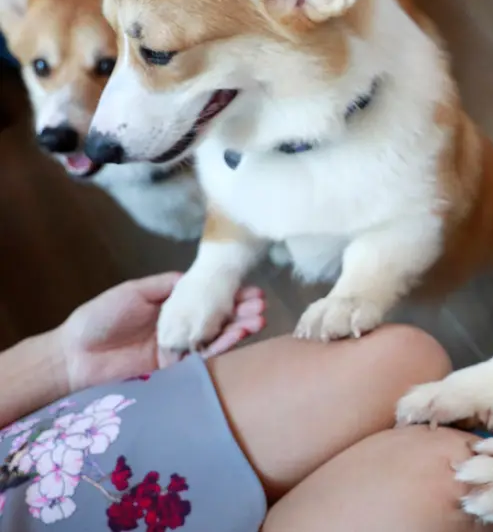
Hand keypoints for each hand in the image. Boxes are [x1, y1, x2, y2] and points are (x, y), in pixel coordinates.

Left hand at [56, 272, 264, 390]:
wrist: (73, 356)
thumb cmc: (99, 318)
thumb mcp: (134, 291)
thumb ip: (167, 285)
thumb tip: (197, 276)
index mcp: (172, 309)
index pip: (209, 300)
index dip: (231, 294)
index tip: (252, 289)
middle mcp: (181, 330)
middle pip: (218, 320)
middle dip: (242, 312)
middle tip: (262, 306)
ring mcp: (179, 353)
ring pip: (216, 340)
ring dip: (239, 330)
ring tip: (259, 320)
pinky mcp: (174, 373)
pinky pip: (203, 361)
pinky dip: (222, 349)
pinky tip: (238, 337)